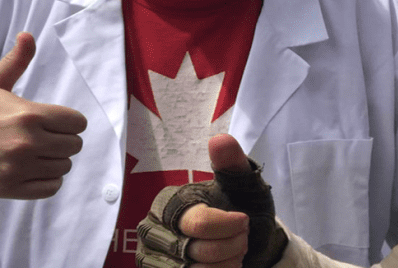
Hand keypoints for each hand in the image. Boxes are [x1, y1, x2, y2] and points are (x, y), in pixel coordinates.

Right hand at [0, 32, 87, 198]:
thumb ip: (15, 62)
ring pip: (63, 167)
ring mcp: (19, 168)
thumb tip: (28, 35)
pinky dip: (47, 180)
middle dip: (63, 139)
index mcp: (28, 114)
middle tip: (45, 137)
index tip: (56, 122)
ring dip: (54, 160)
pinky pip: (50, 188)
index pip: (76, 122)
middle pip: (74, 145)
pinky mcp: (10, 188)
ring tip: (36, 153)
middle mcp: (27, 142)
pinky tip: (33, 169)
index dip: (69, 121)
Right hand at [137, 134, 286, 267]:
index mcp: (168, 202)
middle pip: (199, 251)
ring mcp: (153, 258)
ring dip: (226, 266)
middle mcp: (153, 231)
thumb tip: (220, 141)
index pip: (199, 223)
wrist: (244, 243)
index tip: (244, 221)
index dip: (230, 227)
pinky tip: (225, 267)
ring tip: (234, 255)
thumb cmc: (238, 209)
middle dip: (231, 248)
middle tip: (242, 240)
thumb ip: (231, 163)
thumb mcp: (241, 184)